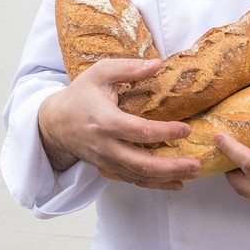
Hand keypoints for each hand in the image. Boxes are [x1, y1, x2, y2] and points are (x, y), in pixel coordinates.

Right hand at [38, 58, 200, 189]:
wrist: (54, 122)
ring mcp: (106, 160)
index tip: (186, 129)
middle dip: (172, 166)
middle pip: (142, 163)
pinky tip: (175, 183)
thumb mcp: (100, 72)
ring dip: (167, 177)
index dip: (165, 132)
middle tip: (196, 163)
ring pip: (139, 176)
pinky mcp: (108, 167)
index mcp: (105, 120)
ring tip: (192, 173)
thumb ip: (129, 68)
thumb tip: (158, 64)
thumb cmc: (80, 94)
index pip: (140, 132)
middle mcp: (106, 146)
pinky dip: (155, 185)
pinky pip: (133, 180)